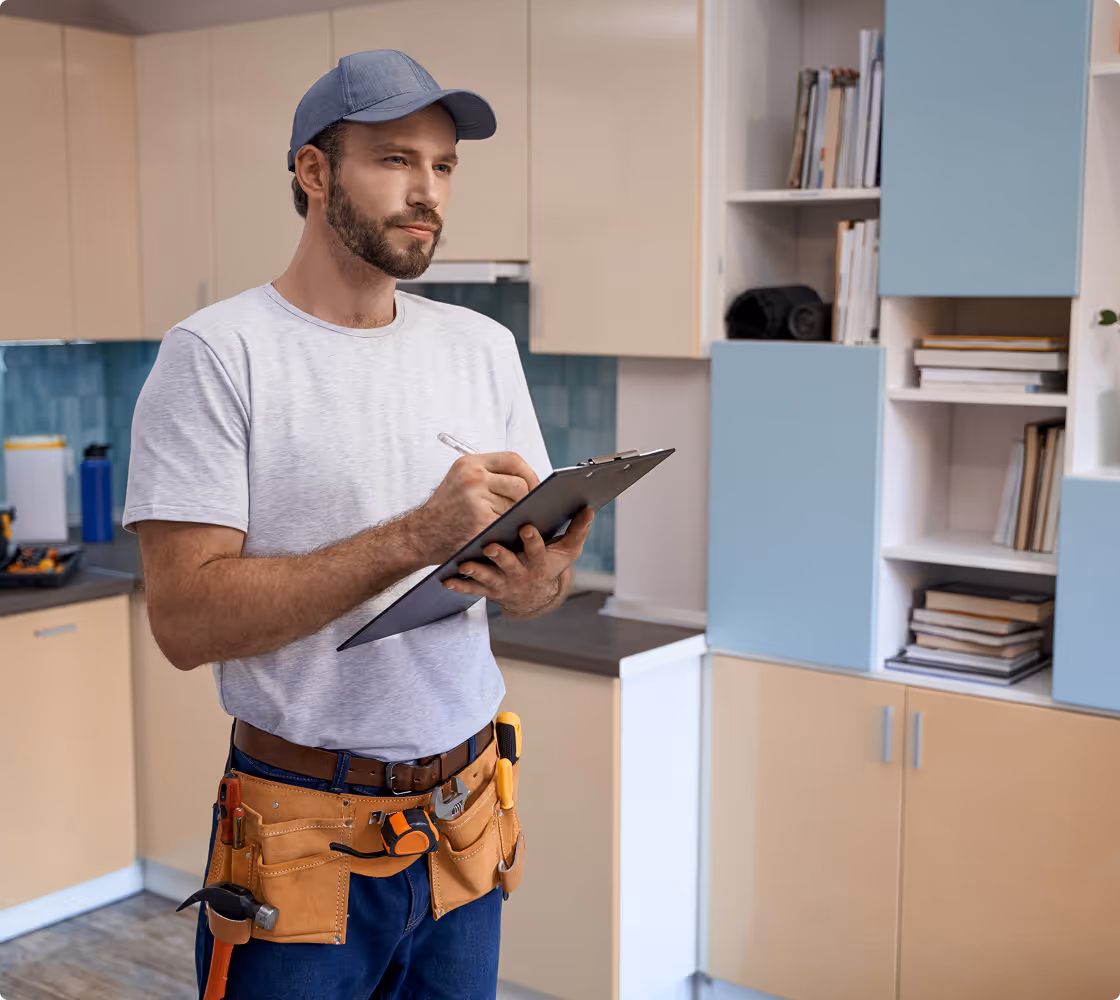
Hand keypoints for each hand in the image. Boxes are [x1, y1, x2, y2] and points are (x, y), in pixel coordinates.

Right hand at [404, 452, 539, 565]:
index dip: (528, 473)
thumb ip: (489, 475)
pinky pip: (508, 524)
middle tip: (522, 510)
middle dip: (526, 499)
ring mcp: (476, 500)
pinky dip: (510, 531)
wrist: (419, 536)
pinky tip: (505, 535)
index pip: (512, 459)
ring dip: (517, 517)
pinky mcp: (480, 522)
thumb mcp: (460, 480)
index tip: (534, 486)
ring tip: (509, 523)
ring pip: (516, 506)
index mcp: (470, 464)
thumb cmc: (444, 511)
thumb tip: (528, 481)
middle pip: (520, 484)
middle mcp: (473, 478)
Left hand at [444, 508, 594, 616]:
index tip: (526, 527)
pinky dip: (459, 585)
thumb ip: (578, 530)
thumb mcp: (567, 551)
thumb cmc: (548, 565)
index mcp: (539, 562)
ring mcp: (503, 583)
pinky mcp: (487, 589)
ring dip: (477, 572)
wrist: (533, 596)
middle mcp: (521, 574)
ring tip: (465, 563)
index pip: (537, 550)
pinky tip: (447, 579)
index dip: (532, 541)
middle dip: (501, 557)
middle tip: (491, 545)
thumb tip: (590, 509)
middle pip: (510, 565)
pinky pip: (472, 589)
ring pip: (488, 578)